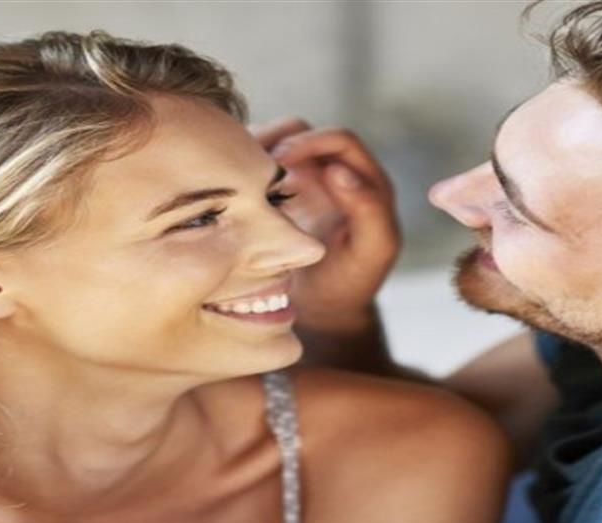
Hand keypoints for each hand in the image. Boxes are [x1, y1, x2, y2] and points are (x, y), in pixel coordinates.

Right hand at [252, 118, 400, 332]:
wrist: (321, 310)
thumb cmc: (349, 282)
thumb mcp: (371, 250)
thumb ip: (367, 209)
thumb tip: (339, 170)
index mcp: (364, 181)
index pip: (339, 140)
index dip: (312, 142)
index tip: (282, 161)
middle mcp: (332, 172)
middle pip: (302, 132)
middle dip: (276, 142)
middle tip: (252, 166)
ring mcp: (301, 180)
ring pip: (276, 142)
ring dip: (256, 150)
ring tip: (238, 174)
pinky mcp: (275, 193)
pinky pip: (256, 165)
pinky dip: (241, 167)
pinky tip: (230, 187)